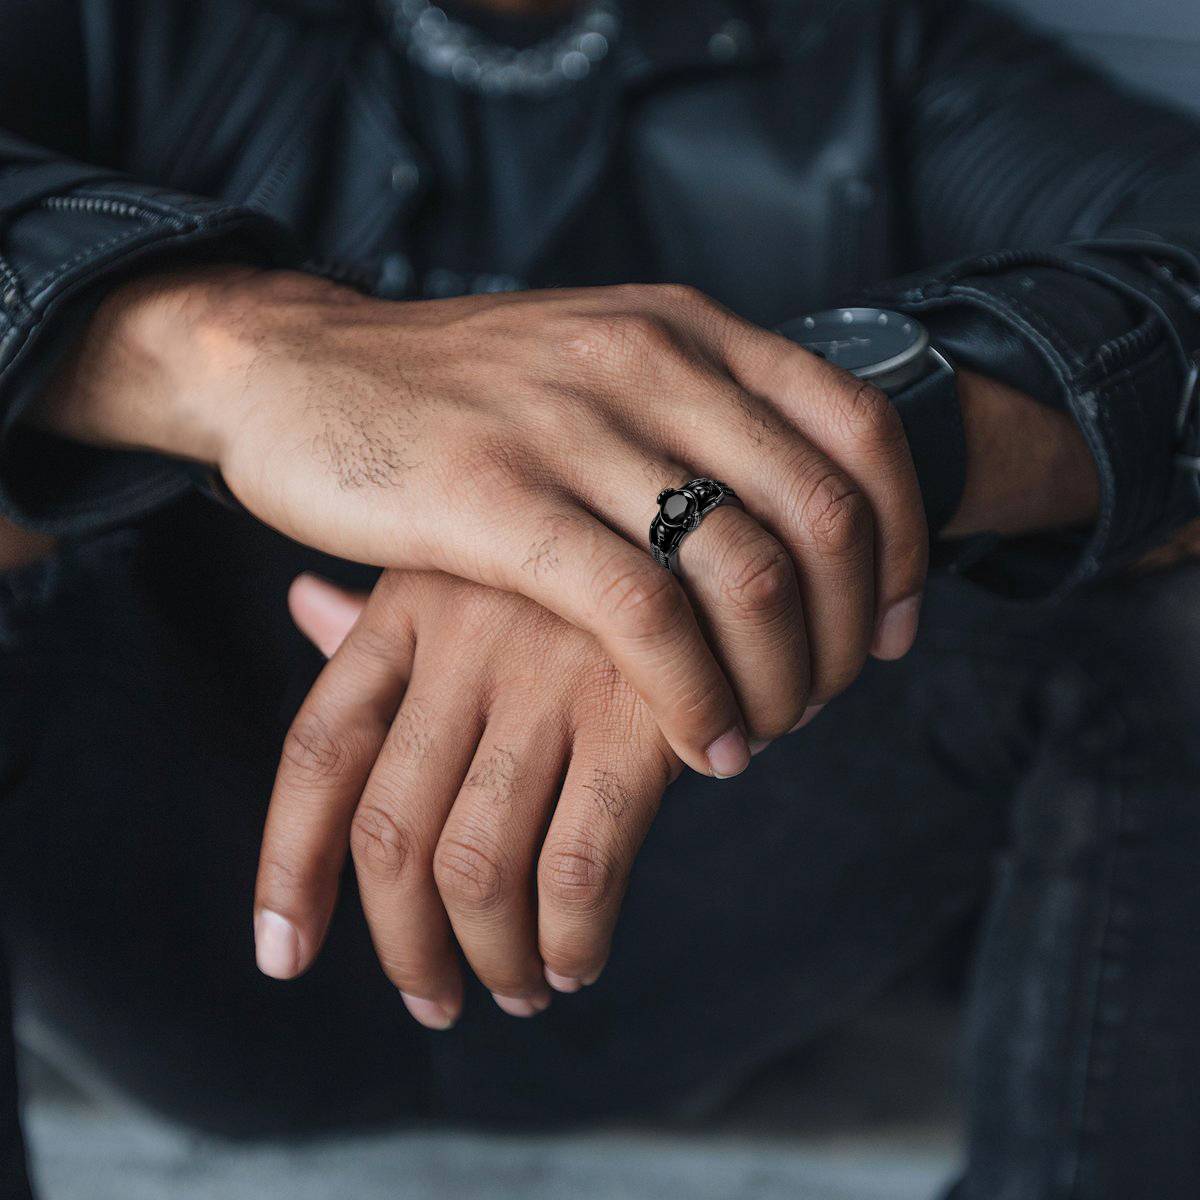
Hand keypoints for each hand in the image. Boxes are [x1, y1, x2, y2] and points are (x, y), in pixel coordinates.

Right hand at [40, 268, 927, 773]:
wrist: (296, 370)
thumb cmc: (454, 393)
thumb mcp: (593, 364)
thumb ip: (689, 416)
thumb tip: (789, 516)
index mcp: (683, 329)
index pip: (859, 430)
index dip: (906, 542)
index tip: (895, 627)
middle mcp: (645, 362)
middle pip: (824, 513)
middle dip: (854, 631)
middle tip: (832, 698)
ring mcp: (571, 427)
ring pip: (747, 569)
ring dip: (787, 678)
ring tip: (766, 733)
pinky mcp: (494, 500)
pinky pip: (644, 616)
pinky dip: (699, 697)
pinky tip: (707, 745)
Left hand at [255, 570, 690, 1028]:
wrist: (725, 523)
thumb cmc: (590, 560)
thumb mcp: (483, 559)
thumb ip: (397, 609)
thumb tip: (303, 605)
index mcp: (411, 601)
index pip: (319, 752)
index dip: (288, 869)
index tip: (285, 955)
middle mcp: (466, 637)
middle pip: (391, 835)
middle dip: (404, 946)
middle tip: (434, 999)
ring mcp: (551, 675)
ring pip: (476, 868)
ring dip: (493, 959)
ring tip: (519, 989)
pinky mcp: (642, 715)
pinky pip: (579, 869)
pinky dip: (570, 939)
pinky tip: (578, 959)